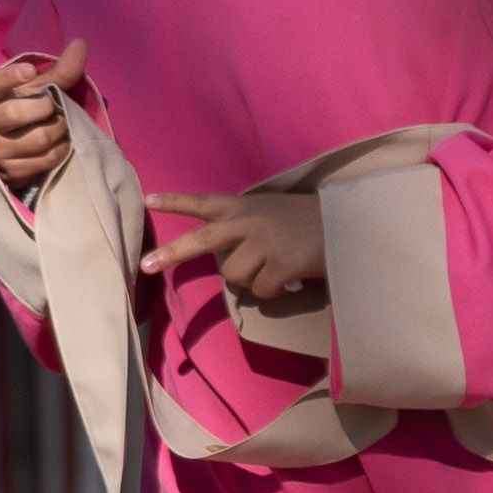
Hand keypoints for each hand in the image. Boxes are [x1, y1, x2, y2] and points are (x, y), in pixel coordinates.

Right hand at [0, 40, 90, 193]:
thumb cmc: (20, 109)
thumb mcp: (33, 90)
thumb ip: (58, 70)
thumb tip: (81, 43)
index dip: (11, 77)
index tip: (30, 71)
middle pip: (17, 114)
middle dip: (46, 107)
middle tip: (53, 105)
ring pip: (38, 138)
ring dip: (59, 129)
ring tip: (61, 123)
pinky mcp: (12, 172)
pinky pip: (46, 160)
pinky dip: (61, 148)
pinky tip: (60, 142)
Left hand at [139, 186, 328, 309]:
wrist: (347, 224)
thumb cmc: (306, 221)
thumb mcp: (269, 211)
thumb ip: (243, 227)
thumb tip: (226, 262)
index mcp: (244, 207)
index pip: (204, 201)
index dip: (175, 202)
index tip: (148, 201)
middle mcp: (249, 221)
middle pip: (201, 241)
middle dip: (171, 254)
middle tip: (145, 266)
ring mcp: (264, 243)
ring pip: (234, 276)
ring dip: (251, 280)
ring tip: (275, 267)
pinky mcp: (281, 264)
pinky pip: (261, 291)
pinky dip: (273, 291)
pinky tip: (291, 277)